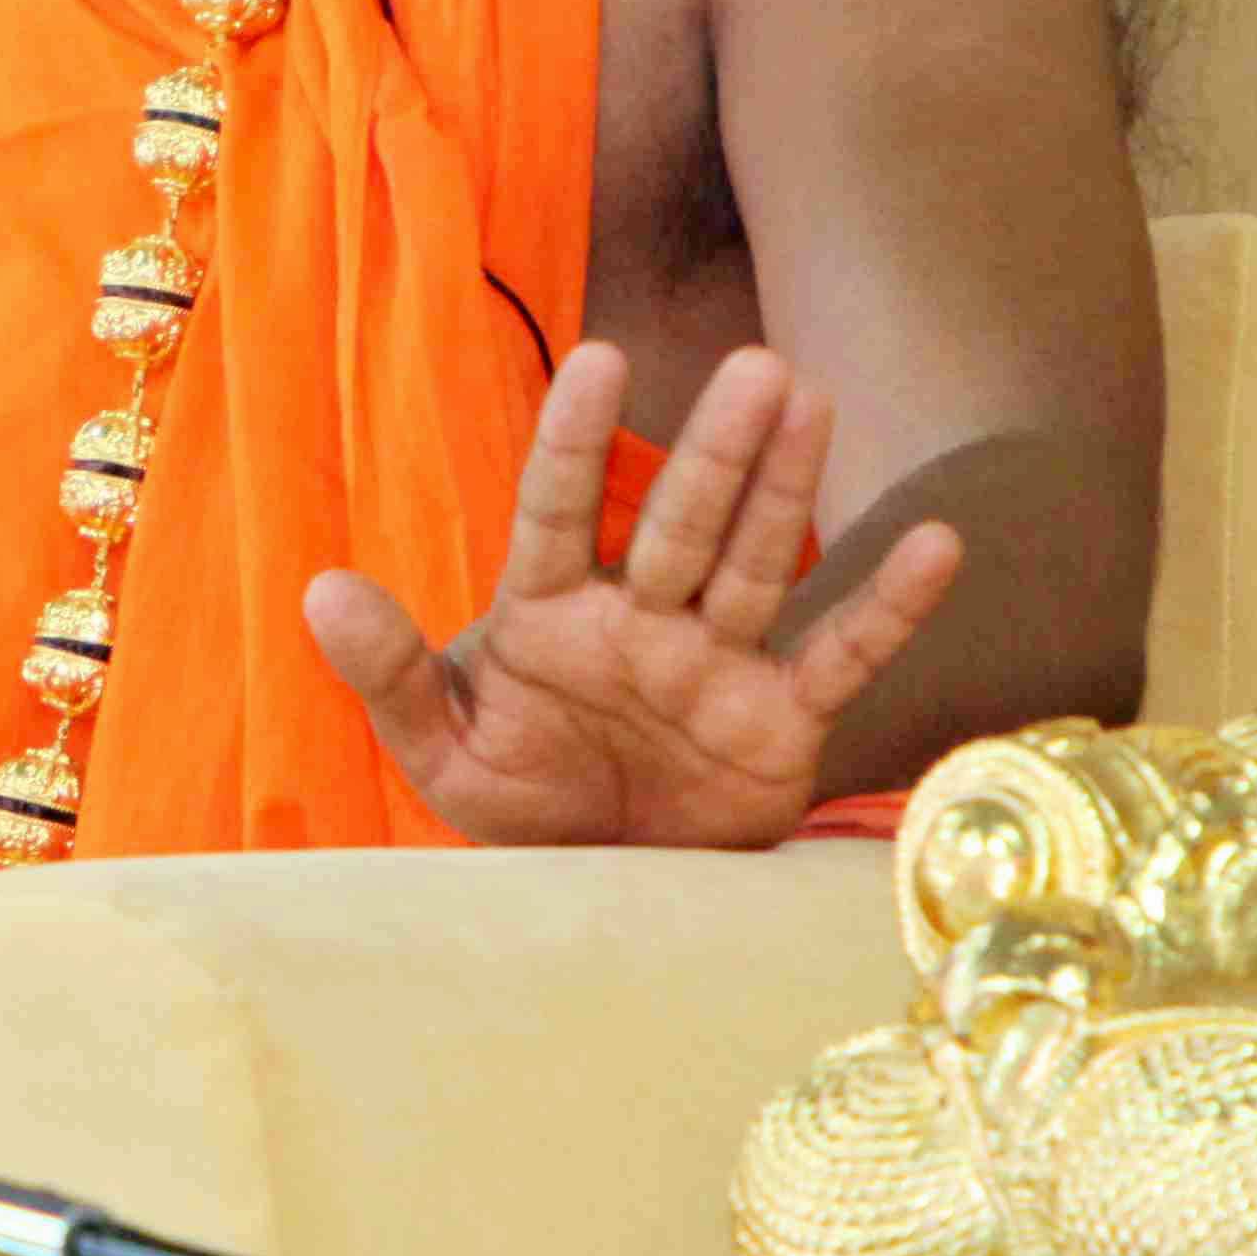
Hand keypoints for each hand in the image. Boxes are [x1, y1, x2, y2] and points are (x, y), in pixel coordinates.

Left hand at [300, 343, 959, 848]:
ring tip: (815, 402)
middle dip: (716, 454)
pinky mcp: (778, 721)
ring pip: (756, 563)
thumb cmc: (520, 801)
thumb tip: (317, 589)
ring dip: (787, 490)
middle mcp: (641, 618)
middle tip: (757, 368)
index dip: (576, 442)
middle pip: (680, 523)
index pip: (559, 510)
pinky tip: (939, 543)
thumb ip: (389, 674)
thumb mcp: (443, 752)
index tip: (601, 361)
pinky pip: (839, 656)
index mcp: (550, 613)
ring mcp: (716, 662)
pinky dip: (888, 608)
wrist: (598, 894)